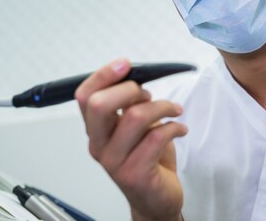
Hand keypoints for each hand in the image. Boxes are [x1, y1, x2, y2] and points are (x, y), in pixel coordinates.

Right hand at [75, 59, 187, 220]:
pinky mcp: (136, 174)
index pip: (84, 97)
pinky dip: (175, 126)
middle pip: (100, 105)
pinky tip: (180, 128)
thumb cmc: (148, 159)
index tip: (125, 64)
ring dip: (162, 106)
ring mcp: (115, 162)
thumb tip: (137, 78)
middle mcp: (99, 146)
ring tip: (174, 110)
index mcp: (96, 131)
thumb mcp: (135, 128)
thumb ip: (130, 106)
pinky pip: (156, 137)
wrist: (157, 200)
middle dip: (130, 90)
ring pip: (135, 117)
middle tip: (149, 94)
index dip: (103, 75)